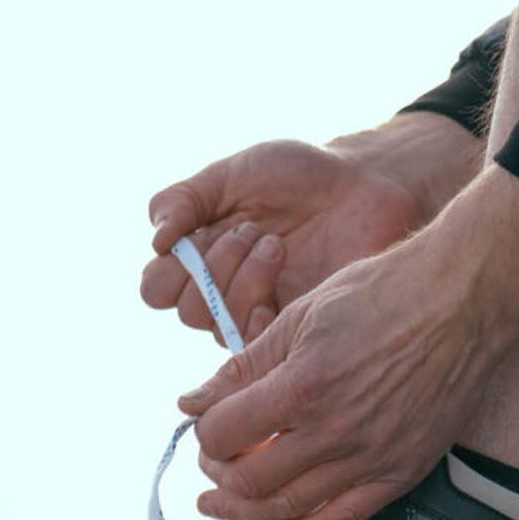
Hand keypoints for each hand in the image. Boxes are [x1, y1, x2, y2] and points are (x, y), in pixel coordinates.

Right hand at [141, 119, 479, 346]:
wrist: (363, 186)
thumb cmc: (298, 176)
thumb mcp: (232, 174)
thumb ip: (183, 200)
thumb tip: (155, 242)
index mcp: (199, 254)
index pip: (155, 289)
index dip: (169, 270)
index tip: (198, 233)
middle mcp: (221, 290)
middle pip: (185, 310)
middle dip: (213, 266)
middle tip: (252, 230)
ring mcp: (255, 311)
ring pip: (217, 326)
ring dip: (241, 281)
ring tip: (276, 244)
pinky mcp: (289, 329)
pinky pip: (255, 345)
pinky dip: (257, 314)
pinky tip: (280, 282)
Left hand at [181, 168, 518, 519]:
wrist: (464, 300)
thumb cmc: (387, 293)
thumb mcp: (301, 315)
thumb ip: (244, 365)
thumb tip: (193, 400)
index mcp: (303, 386)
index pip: (223, 433)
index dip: (204, 431)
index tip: (206, 422)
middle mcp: (335, 432)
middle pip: (249, 480)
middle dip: (218, 474)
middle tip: (212, 463)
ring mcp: (371, 458)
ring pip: (288, 508)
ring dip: (245, 509)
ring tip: (222, 502)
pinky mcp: (400, 473)